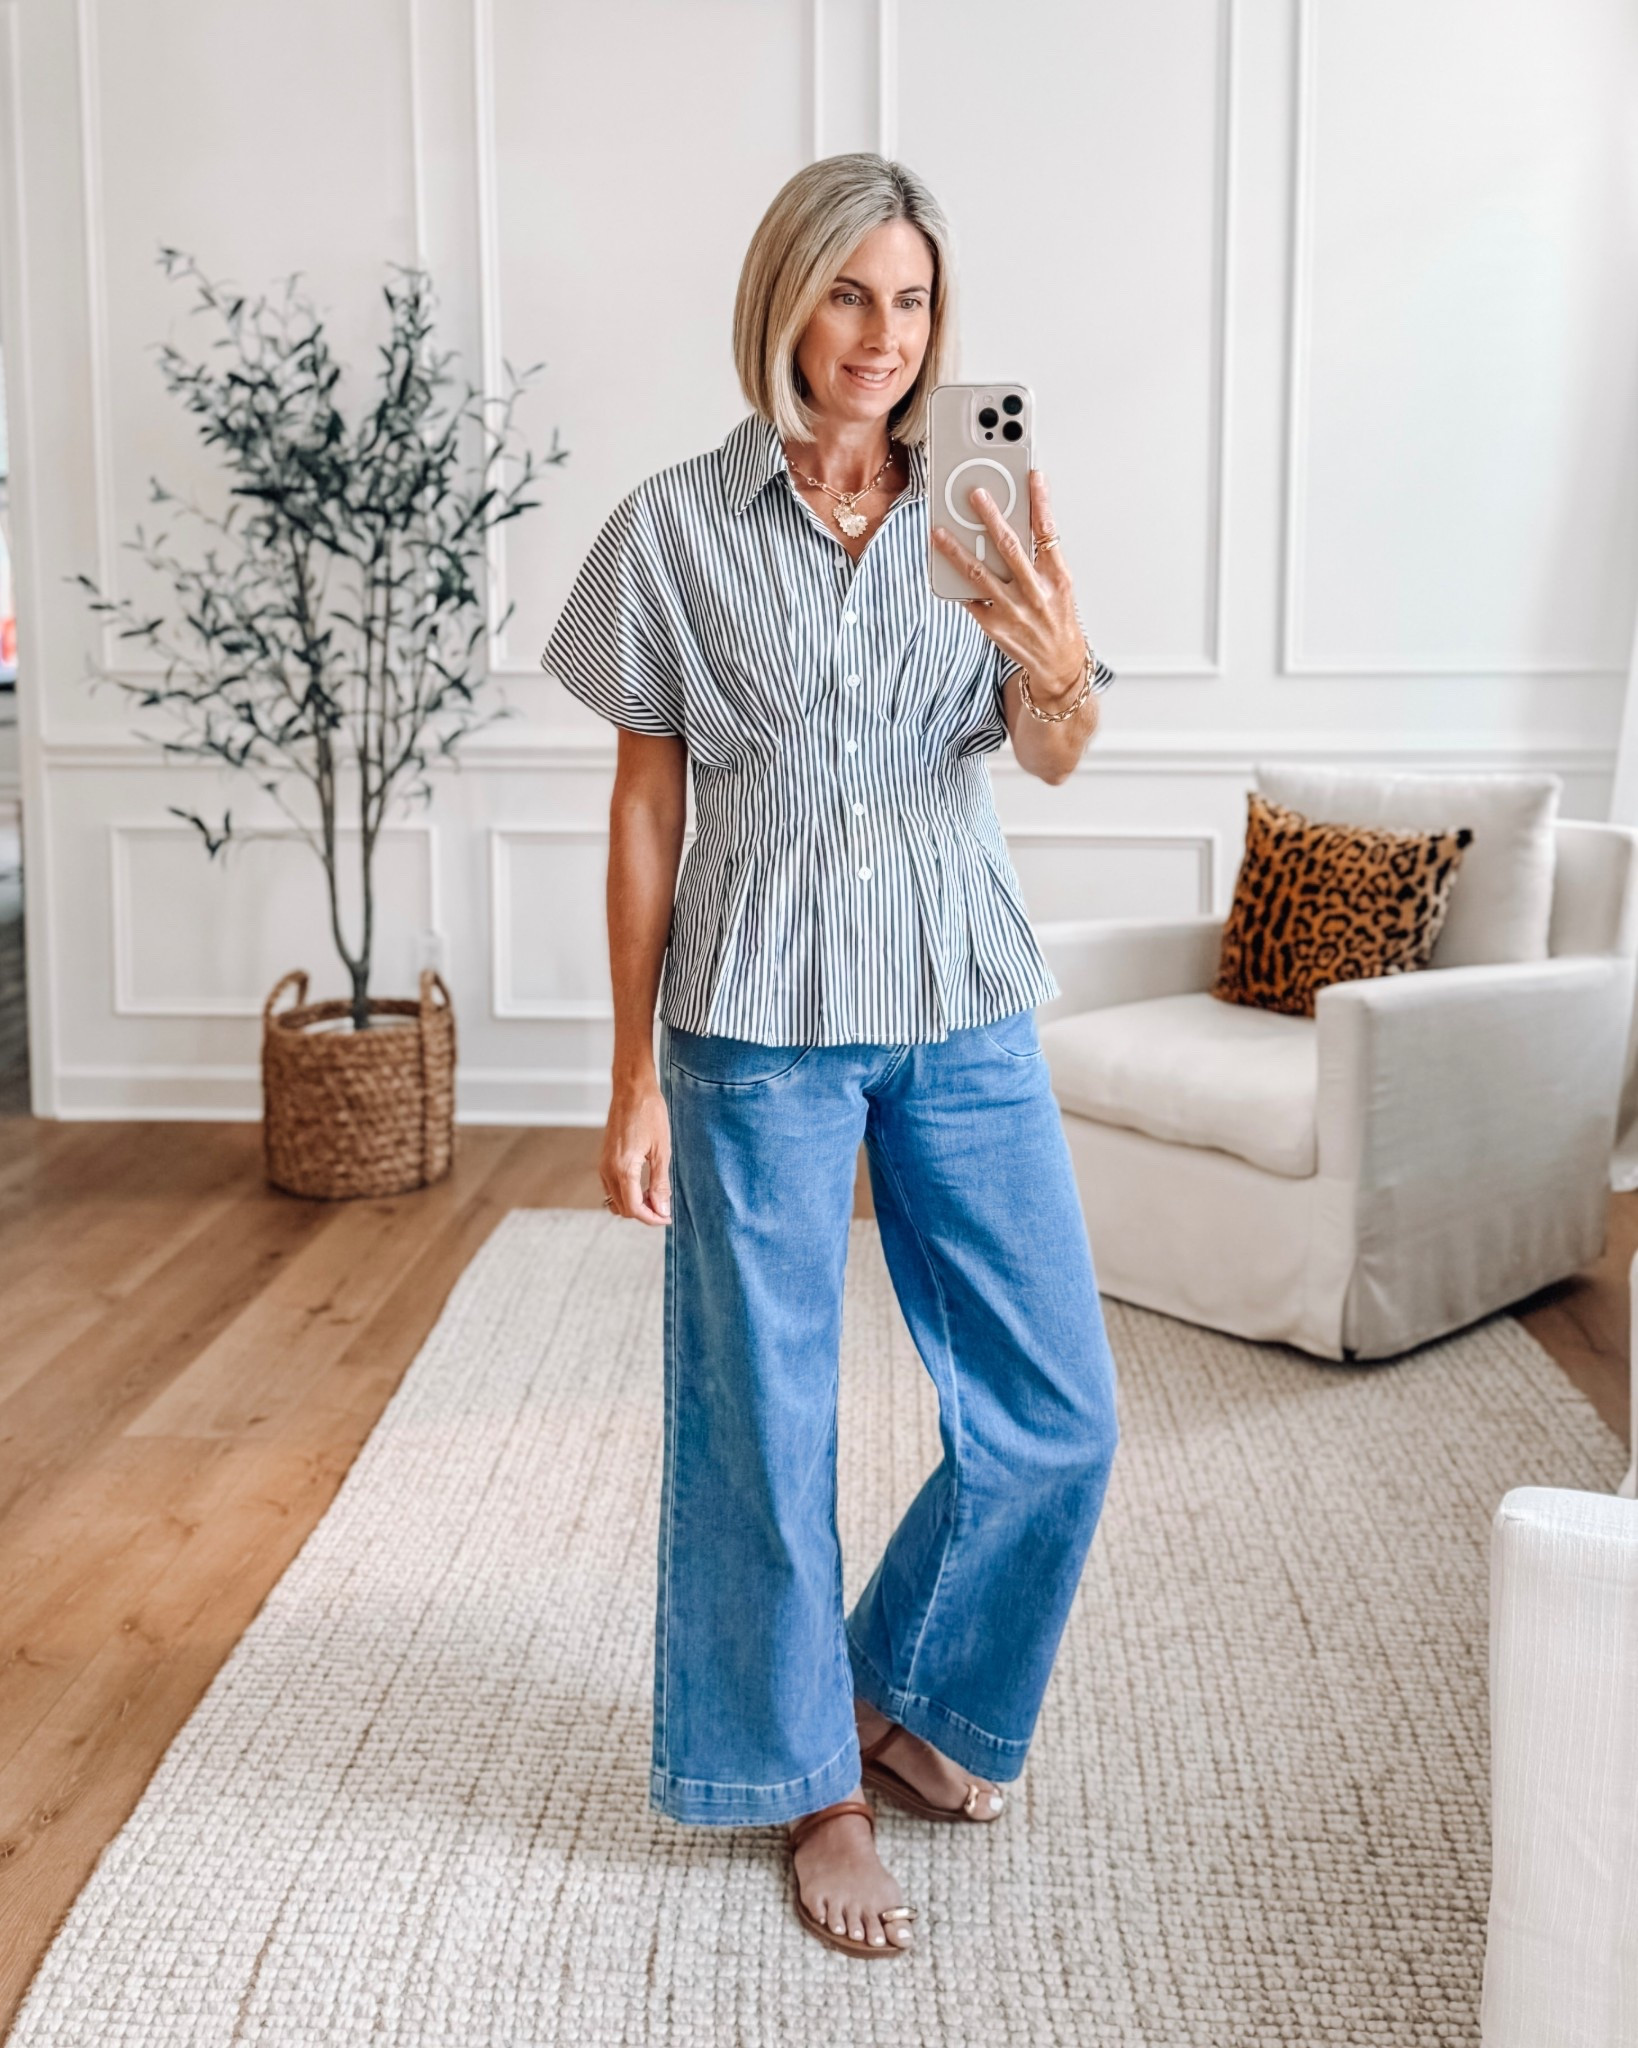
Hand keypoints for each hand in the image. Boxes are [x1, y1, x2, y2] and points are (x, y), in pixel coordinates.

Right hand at [600, 1079, 671, 1224]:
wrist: (632, 1090)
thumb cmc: (649, 1114)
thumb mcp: (661, 1150)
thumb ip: (660, 1183)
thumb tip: (661, 1209)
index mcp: (623, 1169)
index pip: (634, 1208)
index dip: (652, 1218)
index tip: (667, 1217)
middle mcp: (608, 1170)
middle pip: (622, 1209)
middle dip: (644, 1213)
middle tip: (664, 1207)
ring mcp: (603, 1165)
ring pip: (614, 1200)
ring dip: (633, 1204)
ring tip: (654, 1195)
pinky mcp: (604, 1159)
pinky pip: (611, 1187)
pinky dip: (626, 1193)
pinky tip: (643, 1184)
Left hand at [931, 470, 1083, 697]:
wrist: (1058, 663)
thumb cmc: (1057, 616)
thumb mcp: (1060, 584)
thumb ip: (1041, 555)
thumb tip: (1018, 521)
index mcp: (1057, 577)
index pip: (1049, 532)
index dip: (1041, 502)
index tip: (1032, 476)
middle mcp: (1035, 593)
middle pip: (1009, 547)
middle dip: (990, 517)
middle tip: (974, 494)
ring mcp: (1012, 611)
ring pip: (979, 574)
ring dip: (956, 550)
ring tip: (939, 532)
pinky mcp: (993, 626)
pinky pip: (969, 599)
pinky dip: (954, 581)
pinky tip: (939, 564)